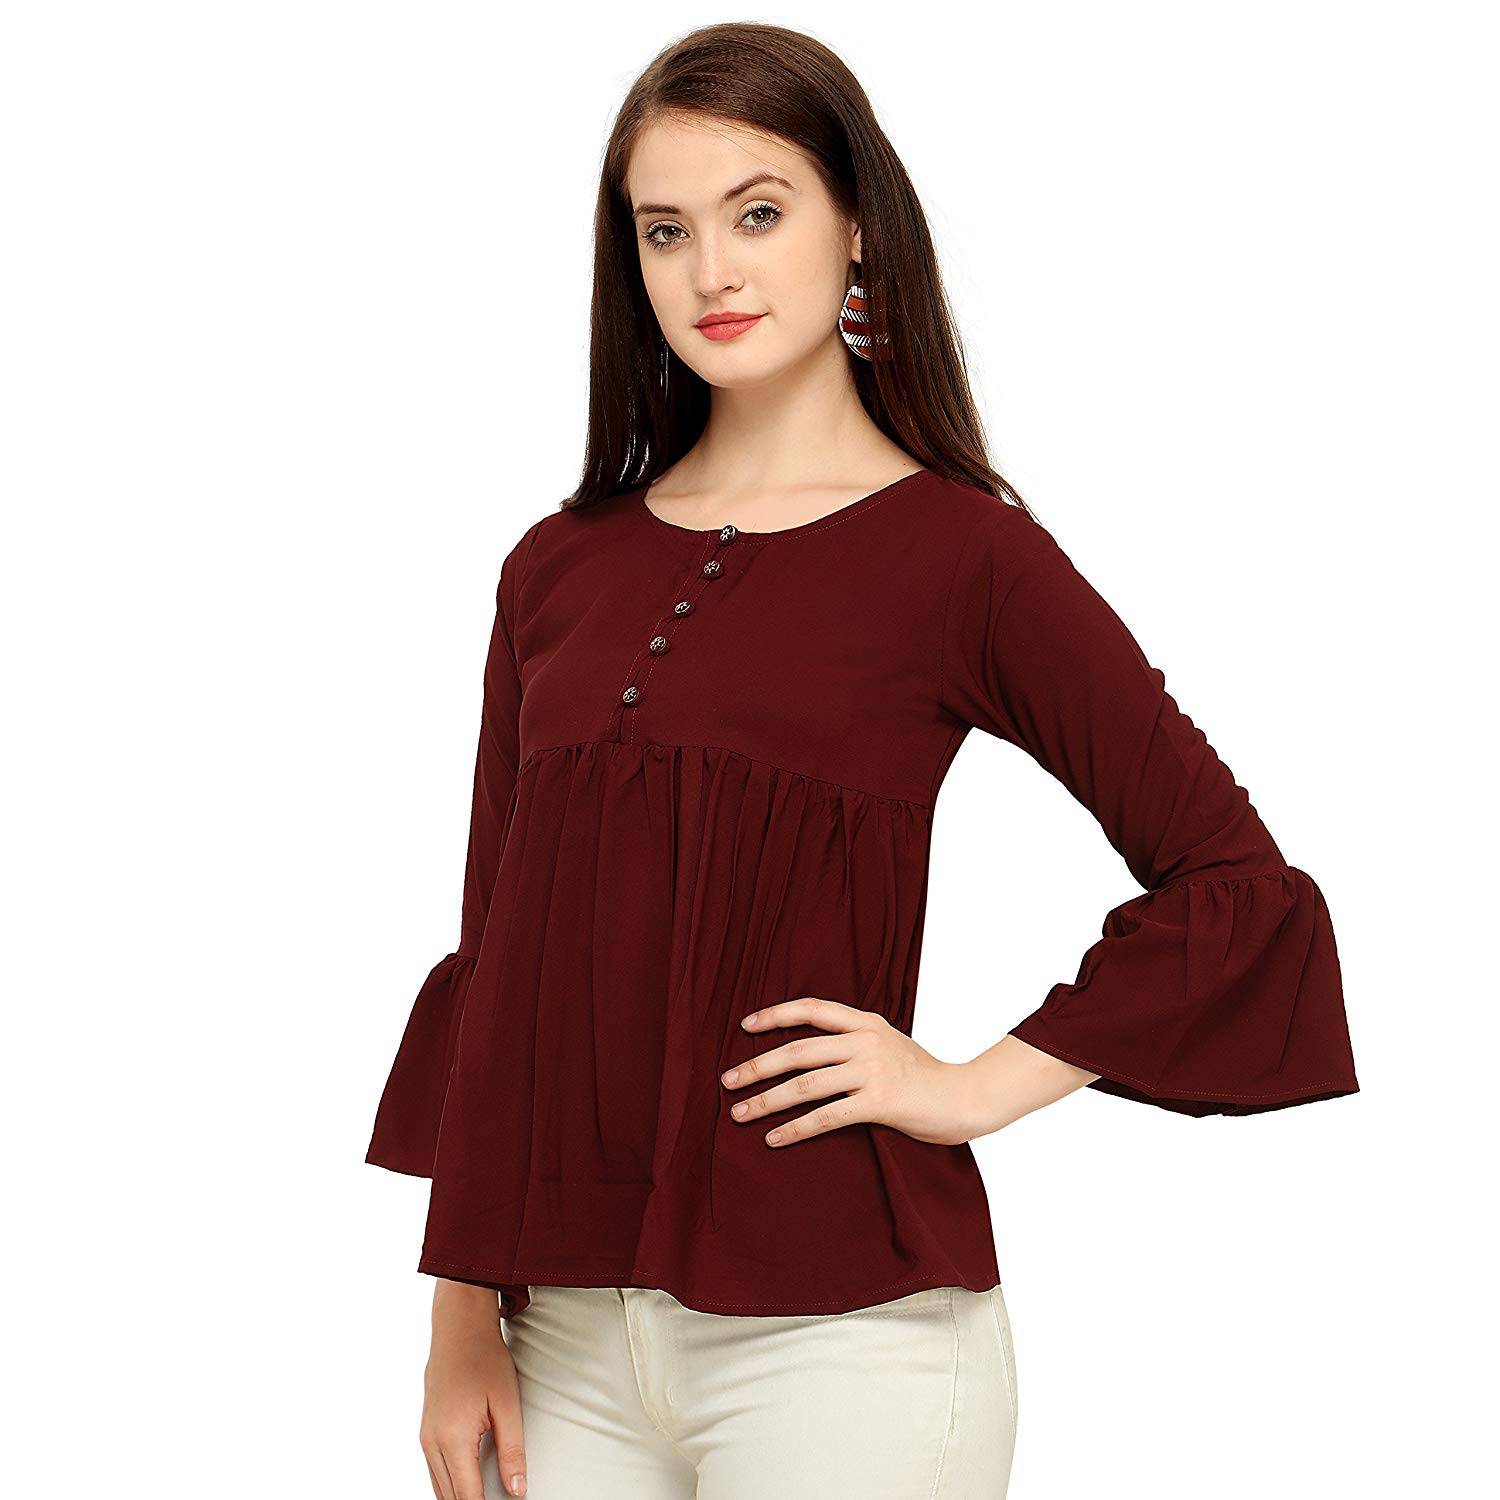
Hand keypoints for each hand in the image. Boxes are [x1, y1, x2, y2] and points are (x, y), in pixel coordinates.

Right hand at [420, 1280, 526, 1499]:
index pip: (468, 1497)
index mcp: (453, 1438)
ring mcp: (425, 1437)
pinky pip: (434, 1471)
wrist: (459, 1329)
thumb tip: (517, 1490)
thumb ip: (512, 1451)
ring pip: (438, 1488)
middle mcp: (432, 1442)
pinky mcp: (425, 1431)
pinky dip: (449, 1485)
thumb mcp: (507, 1405)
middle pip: (449, 1498)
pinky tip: (468, 1486)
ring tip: (484, 1496)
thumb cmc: (485, 1360)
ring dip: (459, 1498)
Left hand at [720, 995, 983, 1148]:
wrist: (964, 1097)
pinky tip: (774, 1138)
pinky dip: (795, 1129)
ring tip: (740, 1113)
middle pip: (798, 1050)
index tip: (745, 1025)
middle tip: (728, 1081)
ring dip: (767, 1101)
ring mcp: (872, 1071)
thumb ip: (855, 1040)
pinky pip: (825, 1117)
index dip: (776, 1014)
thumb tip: (811, 1050)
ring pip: (805, 1085)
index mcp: (866, 1022)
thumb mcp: (889, 1043)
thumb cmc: (923, 1075)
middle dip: (757, 1066)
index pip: (812, 1008)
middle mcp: (866, 1040)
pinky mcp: (878, 1102)